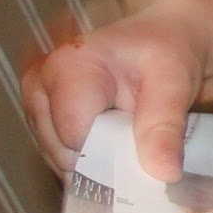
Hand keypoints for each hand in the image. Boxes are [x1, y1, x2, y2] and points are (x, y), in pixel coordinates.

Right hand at [21, 12, 202, 182]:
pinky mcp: (43, 121)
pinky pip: (64, 159)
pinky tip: (119, 145)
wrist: (167, 38)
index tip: (146, 148)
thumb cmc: (168, 53)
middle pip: (65, 153)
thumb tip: (164, 174)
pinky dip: (94, 163)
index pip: (77, 137)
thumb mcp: (175, 83)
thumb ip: (165, 127)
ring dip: (101, 164)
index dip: (113, 153)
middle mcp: (40, 85)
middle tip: (142, 141)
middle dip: (107, 161)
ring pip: (63, 162)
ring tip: (132, 137)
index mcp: (65, 67)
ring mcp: (37, 105)